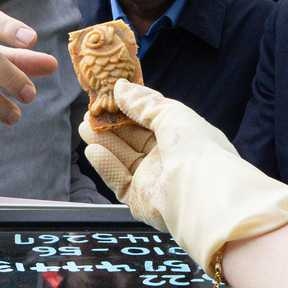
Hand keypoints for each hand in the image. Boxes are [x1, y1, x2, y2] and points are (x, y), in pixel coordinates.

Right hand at [81, 80, 287, 270]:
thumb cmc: (196, 148)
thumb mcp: (170, 113)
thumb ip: (143, 102)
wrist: (202, 191)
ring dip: (104, 142)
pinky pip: (118, 180)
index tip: (107, 99)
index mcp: (180, 137)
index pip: (149, 121)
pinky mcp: (140, 200)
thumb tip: (120, 87)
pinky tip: (92, 150)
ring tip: (84, 127)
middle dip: (111, 126)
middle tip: (90, 114)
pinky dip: (105, 165)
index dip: (127, 110)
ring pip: (122, 158)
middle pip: (132, 140)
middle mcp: (167, 159)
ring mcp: (153, 180)